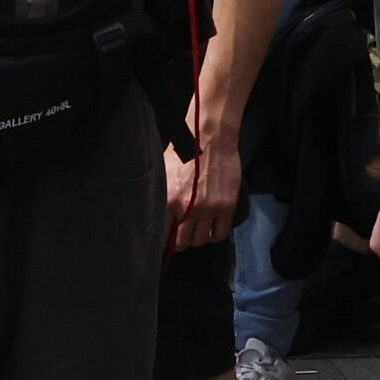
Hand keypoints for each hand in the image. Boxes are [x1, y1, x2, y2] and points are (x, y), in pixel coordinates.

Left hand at [169, 88, 243, 247]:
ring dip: (197, 238)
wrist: (210, 137)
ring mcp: (209, 209)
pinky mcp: (227, 207)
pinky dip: (215, 235)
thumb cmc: (182, 151)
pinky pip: (220, 234)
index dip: (161, 238)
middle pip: (181, 243)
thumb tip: (152, 211)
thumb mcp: (162, 173)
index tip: (163, 237)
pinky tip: (211, 227)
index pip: (160, 233)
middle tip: (180, 235)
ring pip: (201, 241)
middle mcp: (187, 209)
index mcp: (168, 199)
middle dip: (179, 242)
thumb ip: (159, 195)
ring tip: (196, 230)